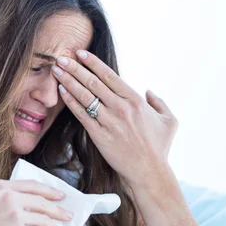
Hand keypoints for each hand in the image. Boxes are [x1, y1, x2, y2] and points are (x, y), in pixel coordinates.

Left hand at [52, 49, 178, 188]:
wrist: (149, 172)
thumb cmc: (159, 148)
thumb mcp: (169, 121)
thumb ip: (159, 102)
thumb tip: (148, 91)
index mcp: (136, 100)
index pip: (110, 76)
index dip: (93, 63)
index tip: (80, 53)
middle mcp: (121, 108)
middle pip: (93, 83)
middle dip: (75, 68)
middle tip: (61, 57)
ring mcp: (110, 122)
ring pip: (85, 96)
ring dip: (69, 81)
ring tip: (57, 70)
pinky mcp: (99, 136)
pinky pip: (82, 115)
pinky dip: (71, 102)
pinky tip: (62, 92)